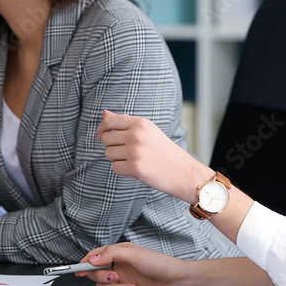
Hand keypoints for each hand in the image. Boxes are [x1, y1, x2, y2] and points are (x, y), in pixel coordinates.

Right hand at [77, 243, 192, 285]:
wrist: (178, 282)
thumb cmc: (161, 264)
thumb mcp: (134, 254)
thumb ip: (111, 254)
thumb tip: (93, 258)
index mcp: (119, 252)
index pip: (96, 256)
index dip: (86, 263)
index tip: (78, 269)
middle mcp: (119, 265)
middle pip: (97, 275)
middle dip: (104, 279)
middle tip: (114, 278)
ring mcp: (123, 279)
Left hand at [96, 110, 210, 201]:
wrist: (183, 171)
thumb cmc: (164, 151)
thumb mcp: (148, 131)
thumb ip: (125, 122)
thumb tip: (104, 113)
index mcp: (141, 123)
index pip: (109, 120)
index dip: (101, 128)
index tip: (102, 135)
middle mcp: (136, 134)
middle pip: (106, 138)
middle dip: (111, 146)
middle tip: (126, 151)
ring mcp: (135, 151)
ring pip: (108, 154)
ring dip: (117, 159)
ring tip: (134, 159)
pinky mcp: (134, 167)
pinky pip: (115, 168)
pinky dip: (122, 170)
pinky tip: (136, 169)